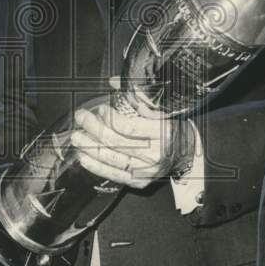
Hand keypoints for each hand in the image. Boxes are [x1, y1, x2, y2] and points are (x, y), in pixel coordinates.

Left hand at [70, 103, 194, 188]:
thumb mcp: (162, 108)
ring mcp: (146, 171)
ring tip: (77, 137)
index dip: (110, 118)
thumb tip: (112, 83)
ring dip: (89, 147)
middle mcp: (155, 155)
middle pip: (116, 142)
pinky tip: (83, 156)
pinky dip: (96, 166)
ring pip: (111, 159)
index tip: (100, 108)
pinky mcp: (139, 182)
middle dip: (94, 128)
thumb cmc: (173, 127)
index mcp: (162, 133)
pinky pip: (113, 175)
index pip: (129, 127)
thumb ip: (137, 96)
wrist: (188, 153)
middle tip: (81, 117)